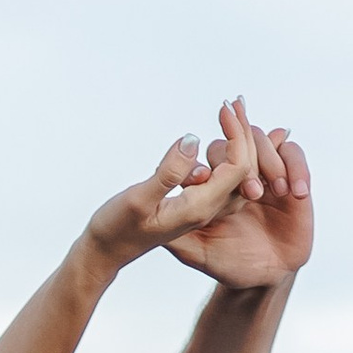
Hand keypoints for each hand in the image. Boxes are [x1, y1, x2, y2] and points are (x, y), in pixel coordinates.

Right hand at [75, 112, 256, 279]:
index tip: (223, 108)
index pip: (237, 168)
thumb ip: (168, 172)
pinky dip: (228, 153)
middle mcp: (207, 210)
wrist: (107, 250)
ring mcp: (203, 208)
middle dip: (244, 133)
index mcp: (199, 208)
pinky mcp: (195, 203)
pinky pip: (223, 178)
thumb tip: (193, 140)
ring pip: (238, 175)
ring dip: (240, 142)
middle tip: (234, 102)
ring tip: (232, 111)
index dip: (237, 135)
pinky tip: (223, 134)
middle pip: (246, 169)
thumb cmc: (117, 227)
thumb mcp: (138, 198)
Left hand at [159, 98, 314, 290]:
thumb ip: (177, 236)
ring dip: (271, 162)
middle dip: (246, 161)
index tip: (223, 164)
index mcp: (215, 181)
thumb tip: (152, 218)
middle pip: (242, 140)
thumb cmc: (228, 263)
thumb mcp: (197, 253)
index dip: (219, 150)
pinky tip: (296, 192)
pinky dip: (296, 167)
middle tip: (252, 192)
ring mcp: (266, 171)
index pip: (215, 151)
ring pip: (267, 140)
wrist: (263, 278)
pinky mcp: (292, 177)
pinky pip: (294, 155)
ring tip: (276, 192)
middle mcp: (239, 171)